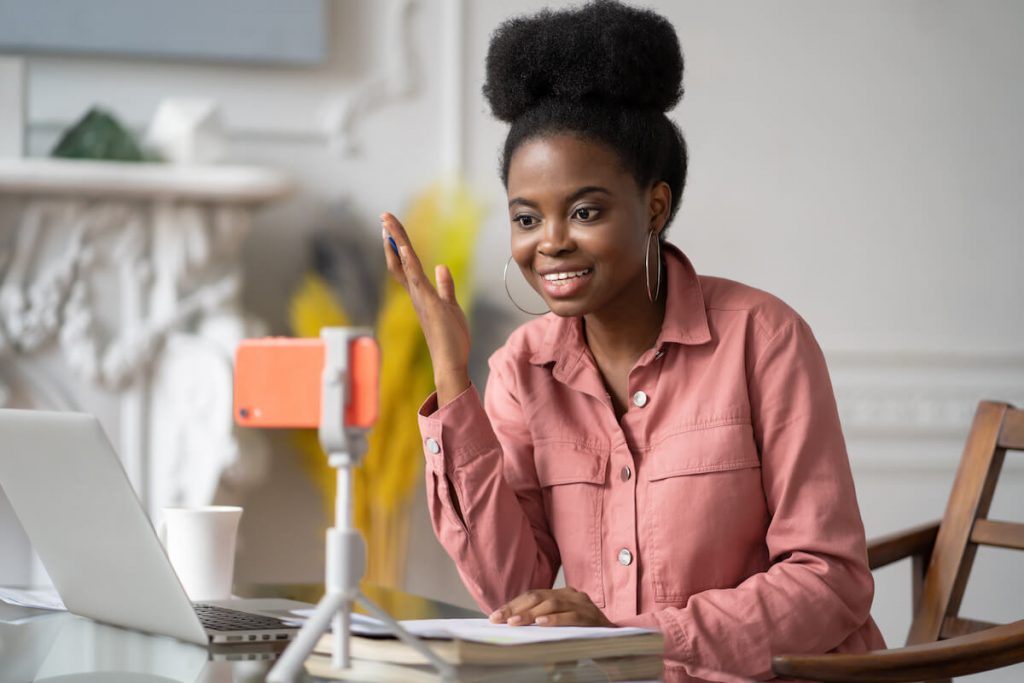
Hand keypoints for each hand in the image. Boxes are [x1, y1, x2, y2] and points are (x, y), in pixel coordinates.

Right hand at [381, 212, 470, 405]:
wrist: (450, 362)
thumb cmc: (451, 338)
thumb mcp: (450, 305)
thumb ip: (445, 286)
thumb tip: (442, 268)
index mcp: (420, 293)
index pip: (405, 265)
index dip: (398, 246)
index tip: (391, 229)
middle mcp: (415, 294)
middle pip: (399, 260)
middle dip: (392, 237)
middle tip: (384, 216)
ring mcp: (419, 298)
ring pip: (404, 264)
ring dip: (396, 242)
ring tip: (387, 222)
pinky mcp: (428, 303)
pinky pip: (415, 278)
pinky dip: (408, 261)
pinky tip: (403, 246)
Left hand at [488, 587, 614, 627]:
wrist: (621, 644)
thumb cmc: (585, 636)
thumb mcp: (561, 627)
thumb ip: (542, 623)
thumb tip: (512, 626)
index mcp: (562, 595)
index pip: (532, 596)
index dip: (512, 605)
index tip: (494, 617)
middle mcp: (572, 595)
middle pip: (538, 597)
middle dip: (516, 608)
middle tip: (498, 619)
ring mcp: (583, 604)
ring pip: (552, 604)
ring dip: (531, 614)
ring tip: (515, 623)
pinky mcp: (593, 617)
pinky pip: (571, 616)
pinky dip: (555, 619)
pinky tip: (541, 624)